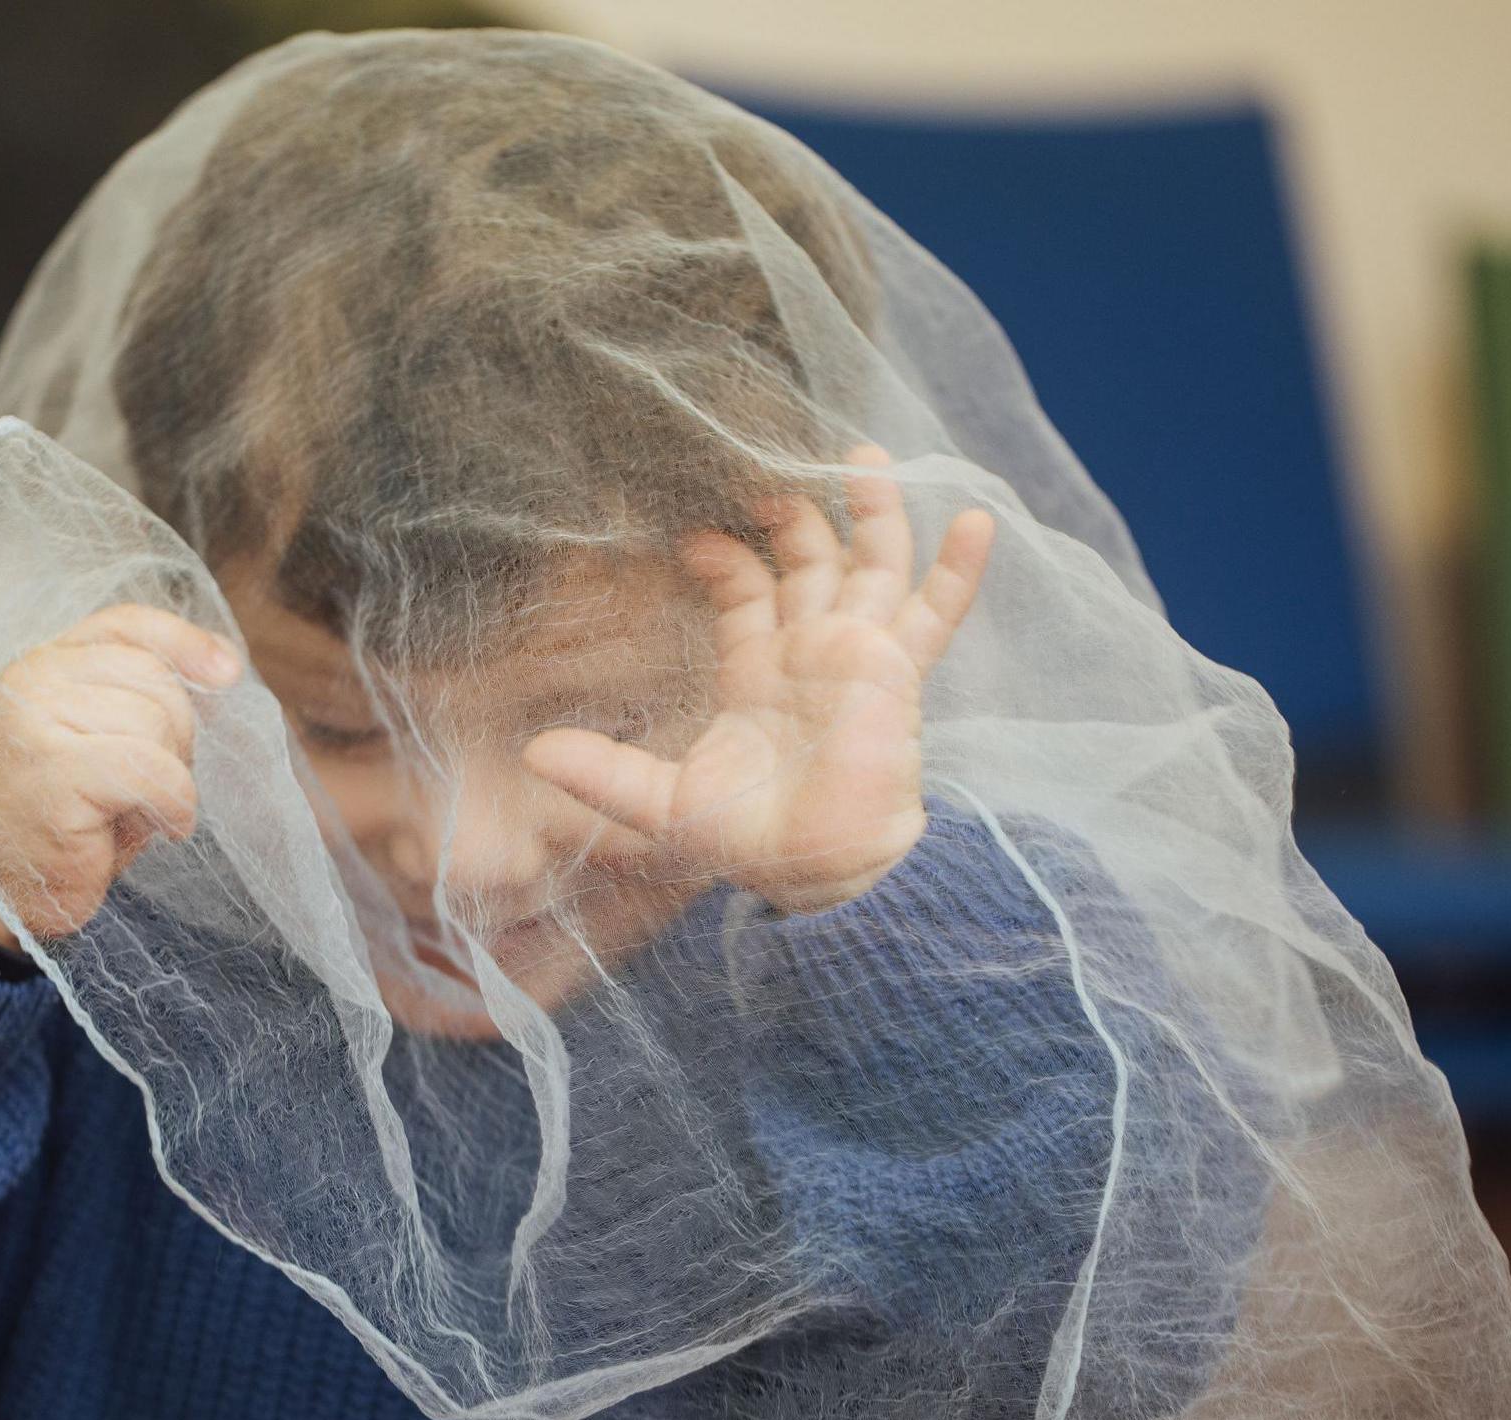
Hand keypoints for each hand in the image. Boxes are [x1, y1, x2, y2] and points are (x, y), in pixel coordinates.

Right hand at [0, 603, 242, 946]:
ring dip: (172, 775)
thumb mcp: (108, 739)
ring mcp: (34, 721)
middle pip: (153, 677)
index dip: (184, 642)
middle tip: (152, 784)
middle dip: (177, 734)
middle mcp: (31, 680)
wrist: (2, 886)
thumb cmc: (69, 815)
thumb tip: (223, 663)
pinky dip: (173, 802)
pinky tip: (162, 826)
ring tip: (139, 807)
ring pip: (154, 722)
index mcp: (45, 663)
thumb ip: (144, 694)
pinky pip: (150, 769)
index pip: (126, 624)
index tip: (227, 673)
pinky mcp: (52, 770)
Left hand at [522, 445, 993, 913]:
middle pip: (808, 561)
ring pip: (871, 565)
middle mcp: (809, 652)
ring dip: (874, 510)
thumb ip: (604, 772)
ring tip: (863, 454)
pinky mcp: (896, 670)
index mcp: (756, 671)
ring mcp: (857, 656)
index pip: (745, 591)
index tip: (692, 529)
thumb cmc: (748, 843)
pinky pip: (936, 612)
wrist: (818, 875)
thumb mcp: (661, 804)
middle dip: (793, 515)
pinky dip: (960, 571)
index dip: (724, 555)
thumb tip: (532, 754)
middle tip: (768, 473)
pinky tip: (978, 519)